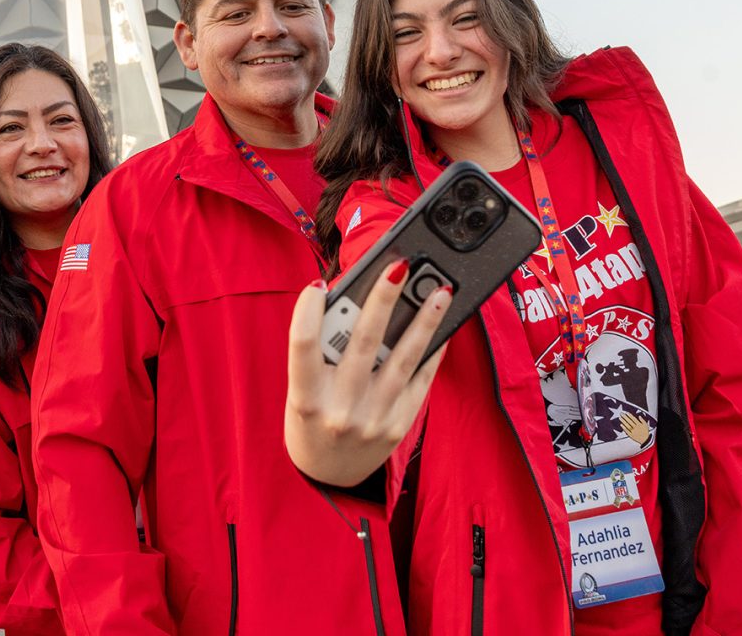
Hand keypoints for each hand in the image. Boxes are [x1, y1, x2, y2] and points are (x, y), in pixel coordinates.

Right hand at [284, 260, 450, 487]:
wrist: (328, 474)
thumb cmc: (312, 418)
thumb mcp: (300, 389)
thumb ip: (319, 352)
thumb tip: (347, 299)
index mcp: (305, 398)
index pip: (302, 345)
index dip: (307, 311)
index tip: (317, 285)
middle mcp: (340, 410)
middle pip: (362, 343)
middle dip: (383, 299)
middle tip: (400, 266)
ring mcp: (374, 419)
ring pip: (403, 359)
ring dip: (424, 321)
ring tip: (440, 291)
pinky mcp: (399, 425)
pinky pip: (420, 380)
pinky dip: (432, 350)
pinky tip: (441, 326)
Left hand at [619, 411, 650, 446]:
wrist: (645, 440)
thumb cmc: (645, 432)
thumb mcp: (646, 425)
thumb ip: (642, 420)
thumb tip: (639, 416)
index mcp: (639, 425)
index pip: (634, 419)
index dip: (630, 416)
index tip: (626, 413)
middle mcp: (636, 427)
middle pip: (630, 421)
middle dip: (625, 417)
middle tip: (621, 414)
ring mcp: (633, 431)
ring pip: (627, 425)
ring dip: (623, 421)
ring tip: (620, 418)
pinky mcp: (631, 435)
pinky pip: (627, 431)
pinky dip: (624, 428)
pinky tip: (621, 425)